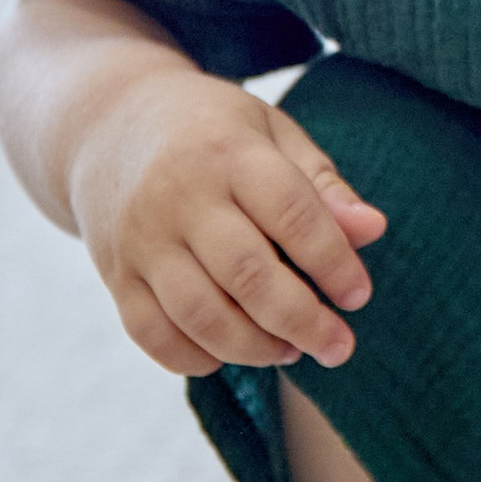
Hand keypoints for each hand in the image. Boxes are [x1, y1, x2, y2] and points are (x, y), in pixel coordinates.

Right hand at [64, 66, 387, 378]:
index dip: (332, 261)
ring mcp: (140, 239)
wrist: (106, 123)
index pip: (291, 213)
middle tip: (338, 346)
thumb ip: (322, 185)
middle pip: (247, 274)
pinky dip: (196, 359)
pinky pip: (153, 335)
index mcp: (228, 152)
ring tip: (290, 349)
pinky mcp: (115, 274)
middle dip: (302, 321)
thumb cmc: (211, 132)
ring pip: (200, 315)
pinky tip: (230, 353)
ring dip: (254, 348)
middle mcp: (179, 197)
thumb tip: (374, 229)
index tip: (359, 296)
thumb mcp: (270, 133)